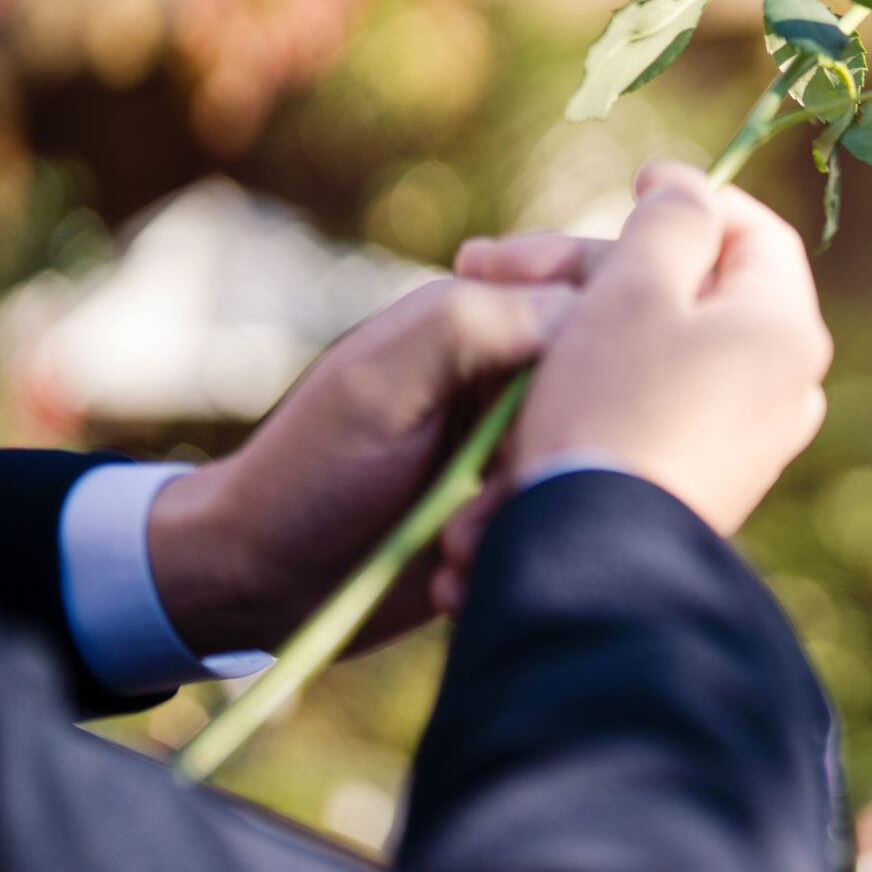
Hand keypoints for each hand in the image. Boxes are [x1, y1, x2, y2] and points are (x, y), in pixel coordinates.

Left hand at [145, 277, 576, 656]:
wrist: (257, 580)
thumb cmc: (306, 470)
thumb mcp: (381, 380)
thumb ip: (478, 324)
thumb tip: (588, 314)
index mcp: (490, 316)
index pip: (600, 291)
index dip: (607, 343)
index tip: (554, 407)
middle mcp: (519, 371)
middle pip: (614, 385)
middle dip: (559, 449)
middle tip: (488, 490)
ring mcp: (526, 443)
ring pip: (599, 462)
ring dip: (530, 511)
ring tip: (456, 544)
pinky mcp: (525, 508)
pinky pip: (570, 518)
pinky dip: (519, 550)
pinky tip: (458, 576)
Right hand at [438, 160, 830, 583]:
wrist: (598, 556)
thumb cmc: (615, 406)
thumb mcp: (636, 288)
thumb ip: (670, 223)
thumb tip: (690, 191)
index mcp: (785, 330)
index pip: (757, 233)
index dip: (694, 197)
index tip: (637, 178)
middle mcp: (784, 387)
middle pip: (695, 294)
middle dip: (597, 272)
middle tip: (505, 261)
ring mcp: (749, 443)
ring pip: (660, 353)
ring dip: (577, 333)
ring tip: (496, 329)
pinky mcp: (705, 485)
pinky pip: (650, 412)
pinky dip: (591, 392)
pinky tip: (525, 400)